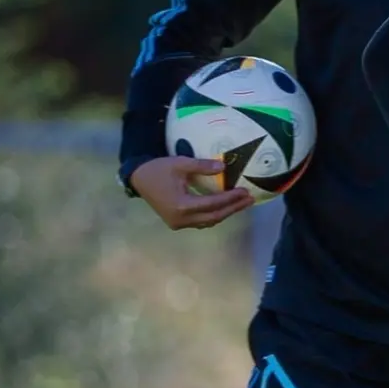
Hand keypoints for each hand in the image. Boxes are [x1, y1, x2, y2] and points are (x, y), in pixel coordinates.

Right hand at [128, 156, 253, 230]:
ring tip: (242, 203)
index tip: (245, 192)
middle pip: (214, 217)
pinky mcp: (177, 223)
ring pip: (208, 221)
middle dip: (233, 209)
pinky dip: (214, 215)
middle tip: (250, 200)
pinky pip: (200, 221)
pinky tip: (226, 207)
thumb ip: (202, 166)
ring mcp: (179, 224)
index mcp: (181, 205)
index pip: (212, 204)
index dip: (230, 199)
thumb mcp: (180, 164)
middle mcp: (181, 219)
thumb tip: (223, 166)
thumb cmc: (159, 169)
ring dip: (226, 213)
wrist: (139, 179)